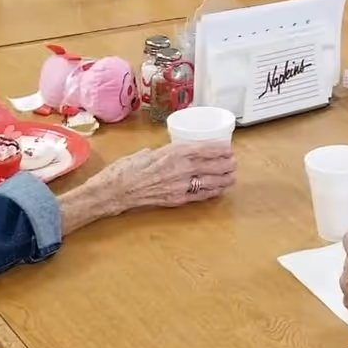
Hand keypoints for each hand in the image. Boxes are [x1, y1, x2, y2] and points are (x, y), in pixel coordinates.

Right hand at [59, 142, 235, 233]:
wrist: (113, 192)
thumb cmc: (124, 169)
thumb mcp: (146, 152)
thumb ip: (162, 152)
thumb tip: (169, 152)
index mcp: (172, 152)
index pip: (204, 149)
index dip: (219, 149)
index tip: (228, 147)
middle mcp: (180, 169)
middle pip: (212, 166)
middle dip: (226, 164)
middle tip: (234, 162)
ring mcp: (179, 186)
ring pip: (210, 182)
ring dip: (224, 179)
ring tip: (232, 176)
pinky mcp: (176, 200)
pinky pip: (200, 196)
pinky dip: (212, 192)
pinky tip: (219, 189)